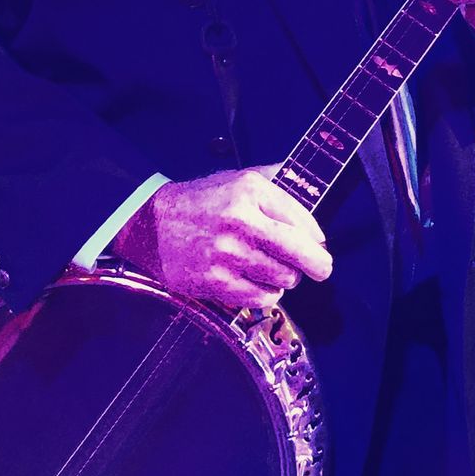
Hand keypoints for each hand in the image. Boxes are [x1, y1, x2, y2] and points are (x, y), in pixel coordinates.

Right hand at [110, 164, 332, 309]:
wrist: (153, 225)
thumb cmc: (201, 201)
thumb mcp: (238, 177)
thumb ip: (275, 180)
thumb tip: (310, 189)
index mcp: (249, 191)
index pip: (303, 221)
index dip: (317, 238)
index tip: (319, 244)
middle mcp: (240, 221)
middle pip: (300, 254)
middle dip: (318, 265)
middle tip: (321, 269)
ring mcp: (227, 254)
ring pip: (283, 278)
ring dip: (286, 278)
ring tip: (274, 270)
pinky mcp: (215, 281)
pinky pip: (261, 298)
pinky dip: (267, 294)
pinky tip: (258, 283)